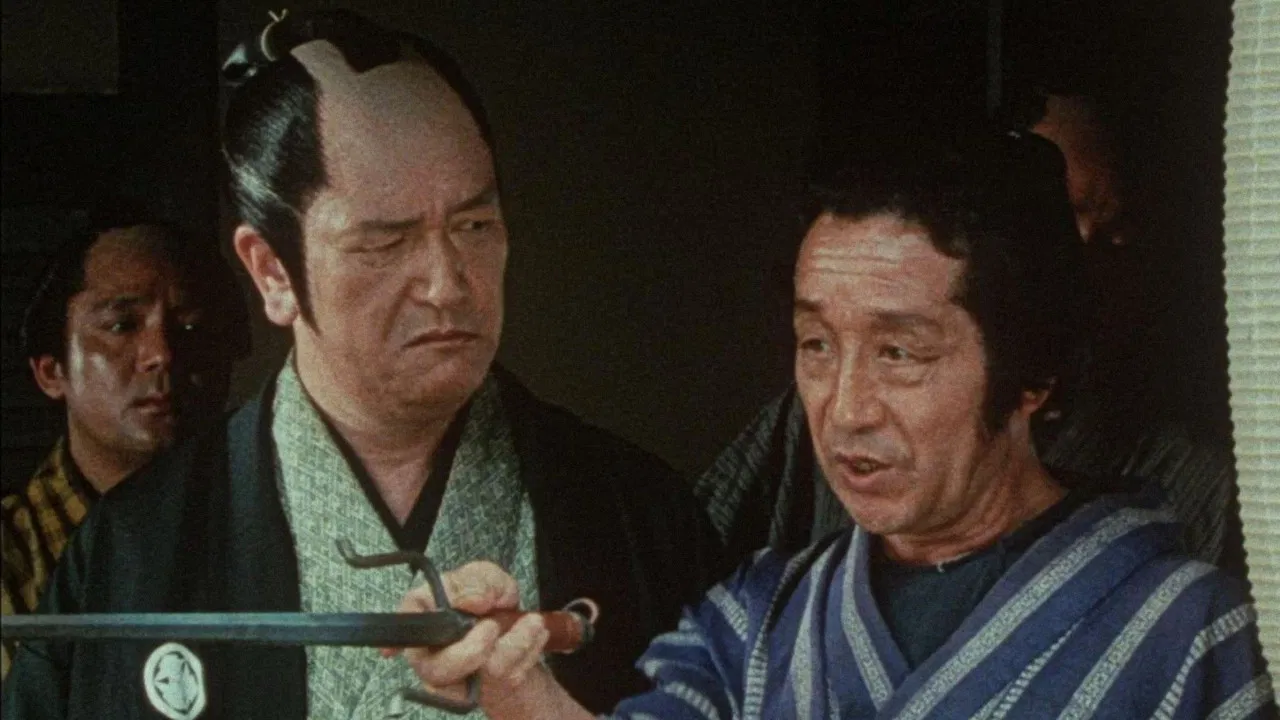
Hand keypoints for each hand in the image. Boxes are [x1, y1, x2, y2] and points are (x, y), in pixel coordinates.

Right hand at [383, 561, 551, 707]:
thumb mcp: (483, 576)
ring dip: (515, 644)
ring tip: (531, 622)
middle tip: (492, 626)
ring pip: (481, 674)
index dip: (398, 640)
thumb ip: (477, 581)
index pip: (403, 631)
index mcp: (423, 618)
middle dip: (471, 650)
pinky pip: (507, 677)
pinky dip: (528, 651)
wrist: (512, 627)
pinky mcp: (485, 688)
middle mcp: (432, 654)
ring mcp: (457, 677)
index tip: (407, 644)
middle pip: (438, 671)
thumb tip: (473, 600)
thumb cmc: (486, 599)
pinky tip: (534, 634)